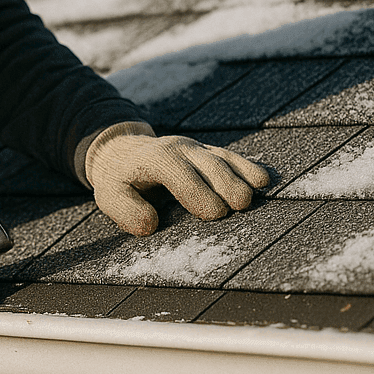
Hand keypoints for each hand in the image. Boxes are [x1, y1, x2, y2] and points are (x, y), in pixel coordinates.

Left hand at [85, 122, 269, 235]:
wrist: (120, 151)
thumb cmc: (118, 179)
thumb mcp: (109, 197)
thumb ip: (126, 211)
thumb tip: (151, 225)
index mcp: (155, 159)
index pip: (179, 175)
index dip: (198, 194)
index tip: (215, 216)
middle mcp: (178, 149)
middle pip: (208, 164)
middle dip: (226, 184)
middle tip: (242, 207)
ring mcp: (195, 148)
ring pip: (223, 158)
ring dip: (242, 174)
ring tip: (260, 190)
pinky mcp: (207, 152)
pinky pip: (230, 157)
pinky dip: (247, 166)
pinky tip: (264, 179)